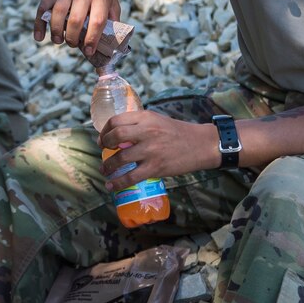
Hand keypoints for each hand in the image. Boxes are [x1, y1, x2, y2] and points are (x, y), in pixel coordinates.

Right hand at [34, 0, 119, 57]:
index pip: (97, 21)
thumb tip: (110, 45)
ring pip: (58, 14)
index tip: (88, 51)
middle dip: (72, 38)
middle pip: (75, 20)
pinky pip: (43, 7)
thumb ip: (113, 19)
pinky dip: (39, 24)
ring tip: (58, 40)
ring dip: (56, 32)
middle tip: (71, 44)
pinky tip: (39, 37)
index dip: (92, 39)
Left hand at [98, 112, 219, 188]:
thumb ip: (138, 123)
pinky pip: (131, 177)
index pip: (116, 121)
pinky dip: (118, 183)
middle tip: (103, 151)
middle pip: (115, 137)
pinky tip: (111, 185)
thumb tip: (117, 133)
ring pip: (120, 158)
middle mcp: (147, 131)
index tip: (103, 138)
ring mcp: (151, 150)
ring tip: (105, 170)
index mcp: (145, 117)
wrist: (200, 144)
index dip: (105, 131)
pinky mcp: (156, 167)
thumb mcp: (156, 119)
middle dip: (105, 145)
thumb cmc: (177, 132)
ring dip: (108, 166)